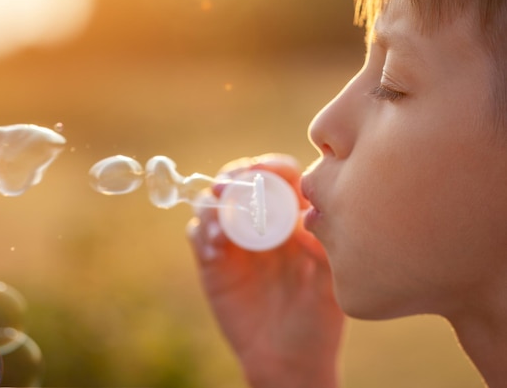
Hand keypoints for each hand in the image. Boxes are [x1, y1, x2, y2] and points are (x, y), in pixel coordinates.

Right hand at [186, 154, 344, 387]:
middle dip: (232, 177)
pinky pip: (198, 234)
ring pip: (213, 204)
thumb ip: (322, 246)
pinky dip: (201, 233)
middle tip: (227, 187)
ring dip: (212, 205)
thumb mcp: (329, 280)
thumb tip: (308, 214)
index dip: (268, 167)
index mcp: (293, 218)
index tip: (260, 171)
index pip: (279, 177)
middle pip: (240, 182)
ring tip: (221, 228)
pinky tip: (215, 248)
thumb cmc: (317, 318)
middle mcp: (262, 222)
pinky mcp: (213, 261)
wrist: (289, 359)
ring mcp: (235, 240)